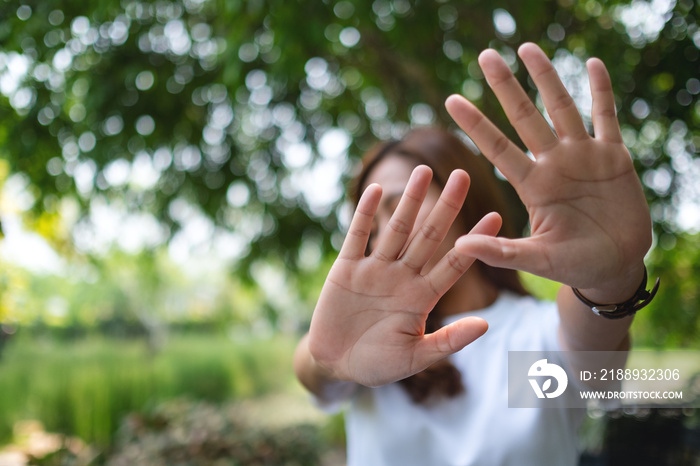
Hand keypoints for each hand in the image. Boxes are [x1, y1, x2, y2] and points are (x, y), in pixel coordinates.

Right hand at [307, 166, 497, 386]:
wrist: (336, 364)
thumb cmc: (378, 364)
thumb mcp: (415, 357)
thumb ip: (447, 341)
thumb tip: (486, 326)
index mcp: (422, 297)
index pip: (454, 263)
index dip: (475, 241)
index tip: (497, 217)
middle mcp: (402, 277)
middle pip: (428, 236)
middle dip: (445, 207)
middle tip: (462, 175)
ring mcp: (375, 270)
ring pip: (397, 229)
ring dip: (410, 201)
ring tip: (423, 171)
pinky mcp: (347, 269)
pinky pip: (358, 236)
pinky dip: (366, 214)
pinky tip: (376, 190)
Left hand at [445, 43, 651, 299]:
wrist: (613, 268)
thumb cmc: (572, 266)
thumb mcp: (536, 259)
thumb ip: (501, 252)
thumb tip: (459, 247)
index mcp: (532, 186)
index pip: (498, 148)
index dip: (477, 124)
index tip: (451, 100)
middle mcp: (553, 165)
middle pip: (525, 117)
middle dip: (506, 87)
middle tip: (485, 56)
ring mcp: (582, 157)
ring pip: (561, 108)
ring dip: (546, 78)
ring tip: (527, 48)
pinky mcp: (614, 157)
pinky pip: (606, 117)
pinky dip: (601, 91)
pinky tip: (592, 63)